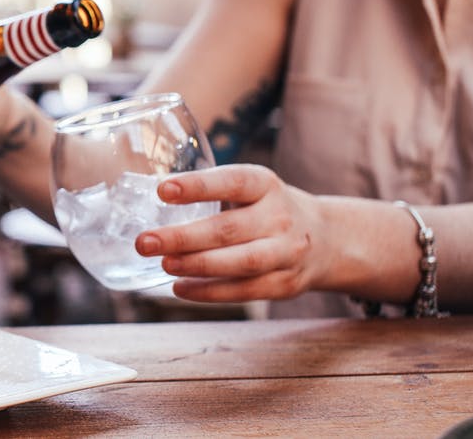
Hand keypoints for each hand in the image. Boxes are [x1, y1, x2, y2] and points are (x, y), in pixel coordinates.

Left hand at [134, 164, 329, 302]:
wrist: (327, 238)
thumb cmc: (267, 208)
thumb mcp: (251, 189)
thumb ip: (212, 192)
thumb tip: (149, 198)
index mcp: (266, 185)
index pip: (233, 182)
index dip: (198, 187)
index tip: (162, 190)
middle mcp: (280, 217)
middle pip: (229, 229)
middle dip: (183, 237)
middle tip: (145, 241)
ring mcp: (286, 253)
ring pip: (240, 263)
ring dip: (197, 265)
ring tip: (163, 263)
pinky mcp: (285, 284)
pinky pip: (244, 291)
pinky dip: (208, 292)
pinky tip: (179, 287)